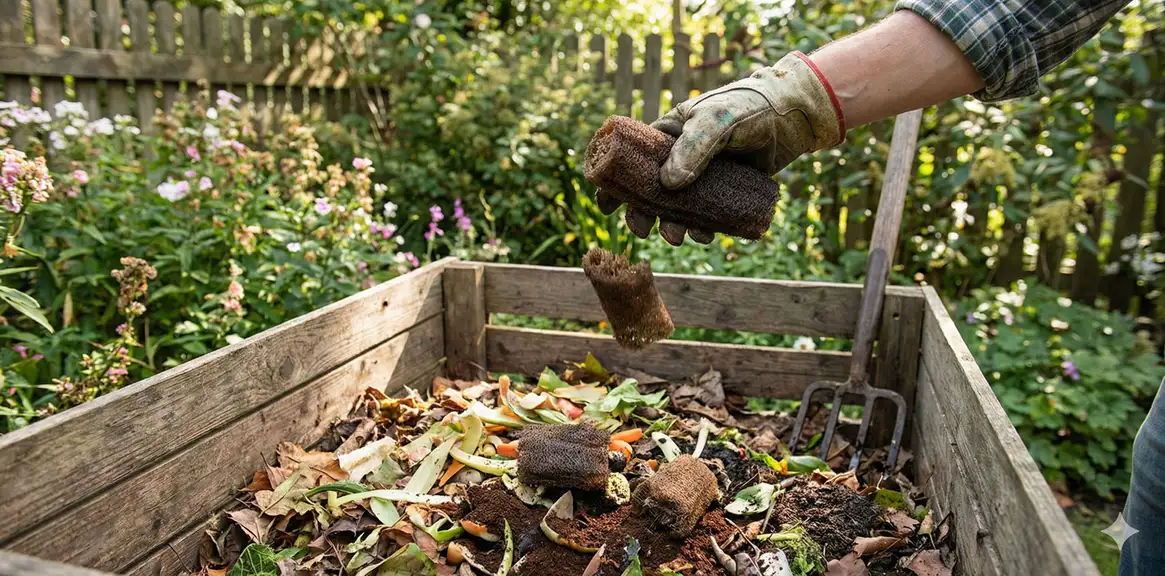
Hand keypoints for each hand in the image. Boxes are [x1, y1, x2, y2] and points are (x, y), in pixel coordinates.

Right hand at [597, 51, 845, 245]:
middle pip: (651, 192)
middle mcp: (680, 158)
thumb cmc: (748, 108)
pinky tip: (705, 234)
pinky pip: (706, 215)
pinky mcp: (723, 192)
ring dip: (672, 226)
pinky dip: (702, 228)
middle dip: (643, 214)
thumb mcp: (715, 122)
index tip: (606, 206)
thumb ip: (692, 149)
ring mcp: (701, 177)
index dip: (615, 183)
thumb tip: (668, 185)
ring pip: (677, 208)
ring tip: (677, 238)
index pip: (631, 159)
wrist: (791, 118)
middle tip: (642, 231)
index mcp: (668, 135)